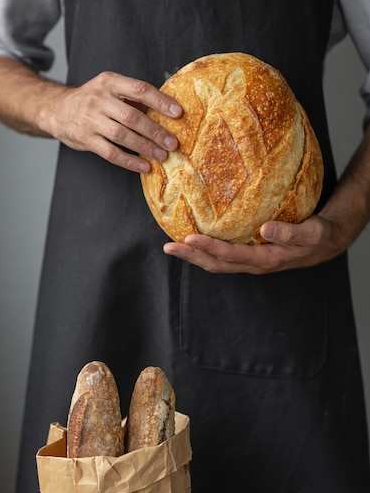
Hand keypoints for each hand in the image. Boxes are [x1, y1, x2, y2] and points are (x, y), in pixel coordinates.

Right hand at [47, 71, 182, 171]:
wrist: (57, 110)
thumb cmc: (93, 100)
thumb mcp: (110, 89)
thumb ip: (133, 98)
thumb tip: (167, 111)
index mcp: (109, 82)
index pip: (139, 89)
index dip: (160, 101)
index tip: (178, 113)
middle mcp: (98, 99)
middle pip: (132, 116)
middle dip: (155, 131)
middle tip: (173, 142)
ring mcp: (90, 120)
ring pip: (122, 136)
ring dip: (145, 147)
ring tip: (162, 155)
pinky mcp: (85, 138)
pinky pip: (110, 152)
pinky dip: (129, 161)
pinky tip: (144, 166)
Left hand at [163, 214, 344, 273]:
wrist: (324, 244)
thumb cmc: (318, 237)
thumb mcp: (311, 232)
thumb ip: (290, 232)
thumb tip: (266, 228)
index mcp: (266, 259)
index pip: (231, 255)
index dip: (210, 248)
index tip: (190, 237)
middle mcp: (254, 264)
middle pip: (216, 264)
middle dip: (191, 256)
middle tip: (168, 247)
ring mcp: (250, 262)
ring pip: (217, 263)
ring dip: (194, 256)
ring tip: (172, 247)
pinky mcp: (249, 256)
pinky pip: (222, 258)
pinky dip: (205, 252)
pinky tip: (193, 243)